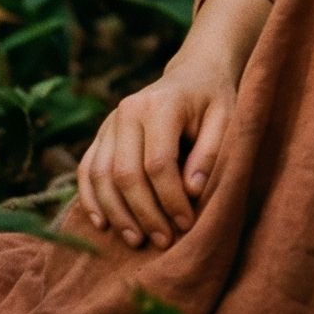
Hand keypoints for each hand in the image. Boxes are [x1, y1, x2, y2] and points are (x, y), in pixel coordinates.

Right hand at [74, 58, 234, 250]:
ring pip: (101, 176)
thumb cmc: (214, 100)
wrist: (193, 73)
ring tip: (137, 240)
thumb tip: (191, 192)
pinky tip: (103, 224)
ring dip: (117, 213)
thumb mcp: (226, 120)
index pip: (158, 163)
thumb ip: (209, 154)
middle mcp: (127, 111)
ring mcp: (110, 122)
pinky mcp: (101, 133)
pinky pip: (87, 169)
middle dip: (144, 213)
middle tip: (162, 240)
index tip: (185, 223)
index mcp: (160, 105)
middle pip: (125, 173)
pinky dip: (91, 199)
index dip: (170, 199)